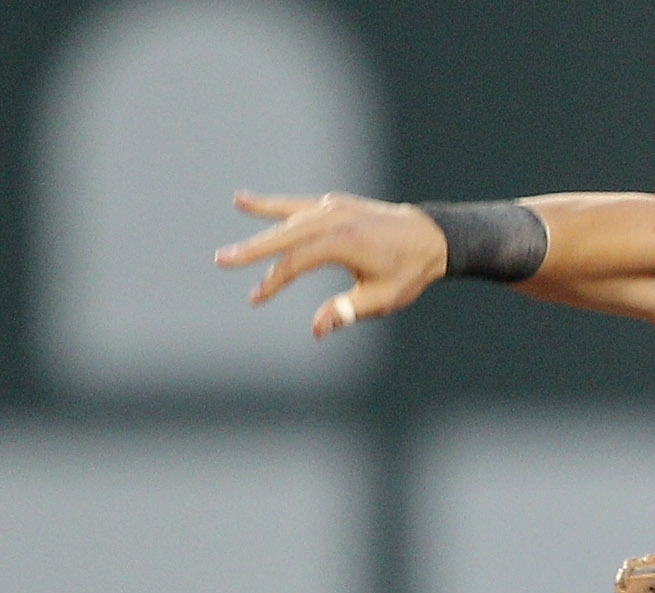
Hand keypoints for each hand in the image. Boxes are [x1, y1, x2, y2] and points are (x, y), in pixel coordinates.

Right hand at [214, 190, 447, 337]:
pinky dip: (275, 204)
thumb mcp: (382, 299)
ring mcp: (334, 207)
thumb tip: (317, 330)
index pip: (296, 262)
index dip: (273, 281)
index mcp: (344, 242)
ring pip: (288, 213)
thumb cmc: (408, 272)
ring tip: (236, 203)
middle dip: (253, 248)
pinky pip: (298, 204)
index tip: (256, 298)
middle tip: (223, 259)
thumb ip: (347, 311)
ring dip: (260, 214)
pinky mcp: (335, 204)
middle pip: (284, 234)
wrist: (432, 238)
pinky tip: (248, 201)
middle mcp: (335, 219)